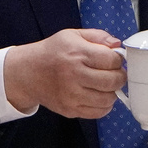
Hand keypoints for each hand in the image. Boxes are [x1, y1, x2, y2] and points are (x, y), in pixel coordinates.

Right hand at [2, 29, 125, 118]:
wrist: (28, 73)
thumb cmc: (52, 52)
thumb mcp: (73, 35)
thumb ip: (98, 36)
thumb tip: (117, 45)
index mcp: (77, 54)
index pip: (112, 60)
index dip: (118, 59)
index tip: (115, 59)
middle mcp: (74, 75)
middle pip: (113, 81)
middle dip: (120, 76)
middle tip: (115, 73)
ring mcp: (72, 95)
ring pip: (108, 99)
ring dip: (112, 92)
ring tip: (106, 85)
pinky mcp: (70, 109)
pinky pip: (98, 112)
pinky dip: (104, 105)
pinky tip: (98, 95)